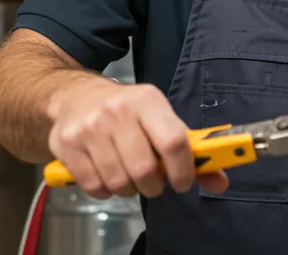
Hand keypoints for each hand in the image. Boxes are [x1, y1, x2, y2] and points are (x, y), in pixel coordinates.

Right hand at [45, 77, 228, 198]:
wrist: (75, 95)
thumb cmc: (127, 111)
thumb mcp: (159, 118)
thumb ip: (190, 151)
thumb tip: (220, 182)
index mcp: (147, 100)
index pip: (173, 141)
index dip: (183, 170)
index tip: (183, 182)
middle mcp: (117, 111)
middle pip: (145, 168)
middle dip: (154, 185)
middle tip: (153, 183)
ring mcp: (89, 127)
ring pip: (119, 181)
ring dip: (129, 189)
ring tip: (129, 177)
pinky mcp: (67, 145)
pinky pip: (94, 186)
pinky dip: (105, 190)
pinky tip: (107, 176)